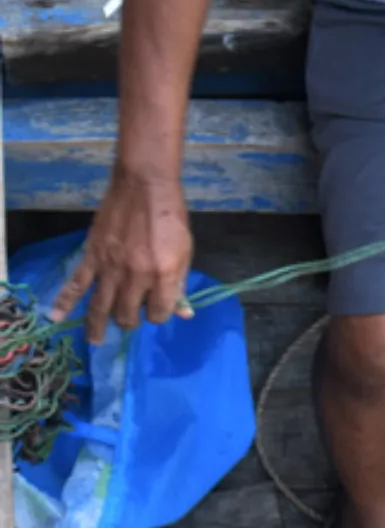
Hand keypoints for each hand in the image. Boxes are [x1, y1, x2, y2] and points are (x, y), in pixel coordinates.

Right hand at [52, 173, 192, 344]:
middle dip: (131, 320)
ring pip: (101, 306)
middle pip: (128, 313)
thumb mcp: (185, 250)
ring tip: (95, 340)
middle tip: (130, 318)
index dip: (161, 314)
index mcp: (164, 273)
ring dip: (98, 326)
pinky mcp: (92, 257)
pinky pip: (75, 285)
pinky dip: (64, 302)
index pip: (160, 311)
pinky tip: (56, 318)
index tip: (159, 310)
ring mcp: (111, 267)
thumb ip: (181, 283)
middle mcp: (136, 275)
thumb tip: (184, 313)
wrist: (144, 187)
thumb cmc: (170, 218)